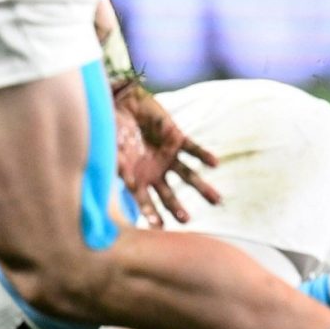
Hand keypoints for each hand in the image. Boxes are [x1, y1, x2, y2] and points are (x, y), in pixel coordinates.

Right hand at [114, 84, 219, 225]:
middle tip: (186, 220)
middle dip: (177, 208)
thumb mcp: (112, 148)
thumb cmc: (113, 128)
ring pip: (188, 176)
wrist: (123, 102)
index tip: (159, 226)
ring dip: (202, 188)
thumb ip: (120, 165)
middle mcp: (155, 171)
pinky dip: (204, 156)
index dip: (151, 213)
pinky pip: (193, 149)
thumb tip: (132, 185)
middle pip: (169, 194)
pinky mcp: (177, 139)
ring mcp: (168, 156)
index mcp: (138, 177)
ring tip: (217, 200)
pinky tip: (214, 164)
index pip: (145, 201)